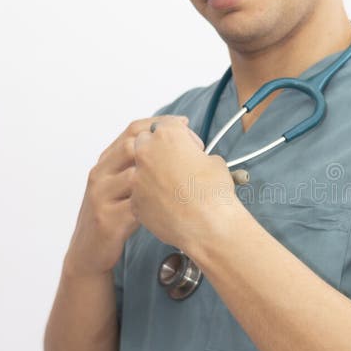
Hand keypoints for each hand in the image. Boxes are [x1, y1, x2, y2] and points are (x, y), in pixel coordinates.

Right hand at [64, 115, 186, 276]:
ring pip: (134, 174)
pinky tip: (174, 205)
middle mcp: (100, 175)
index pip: (132, 130)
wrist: (87, 252)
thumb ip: (138, 167)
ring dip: (163, 175)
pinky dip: (157, 203)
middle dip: (165, 146)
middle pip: (132, 145)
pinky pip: (137, 205)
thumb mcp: (120, 186)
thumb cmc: (111, 216)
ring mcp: (102, 196)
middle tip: (191, 153)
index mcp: (105, 163)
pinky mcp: (108, 219)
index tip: (184, 125)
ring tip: (185, 180)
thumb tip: (174, 148)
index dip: (160, 123)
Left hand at [131, 115, 237, 251]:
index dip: (183, 136)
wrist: (208, 225)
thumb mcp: (215, 162)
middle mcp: (146, 153)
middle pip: (146, 142)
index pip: (168, 125)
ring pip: (140, 170)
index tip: (190, 147)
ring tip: (174, 188)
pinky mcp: (135, 201)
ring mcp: (137, 178)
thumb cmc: (214, 192)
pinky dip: (151, 197)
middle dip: (159, 150)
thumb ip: (197, 156)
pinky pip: (140, 194)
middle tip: (176, 164)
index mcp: (166, 136)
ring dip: (153, 174)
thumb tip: (196, 161)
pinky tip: (169, 205)